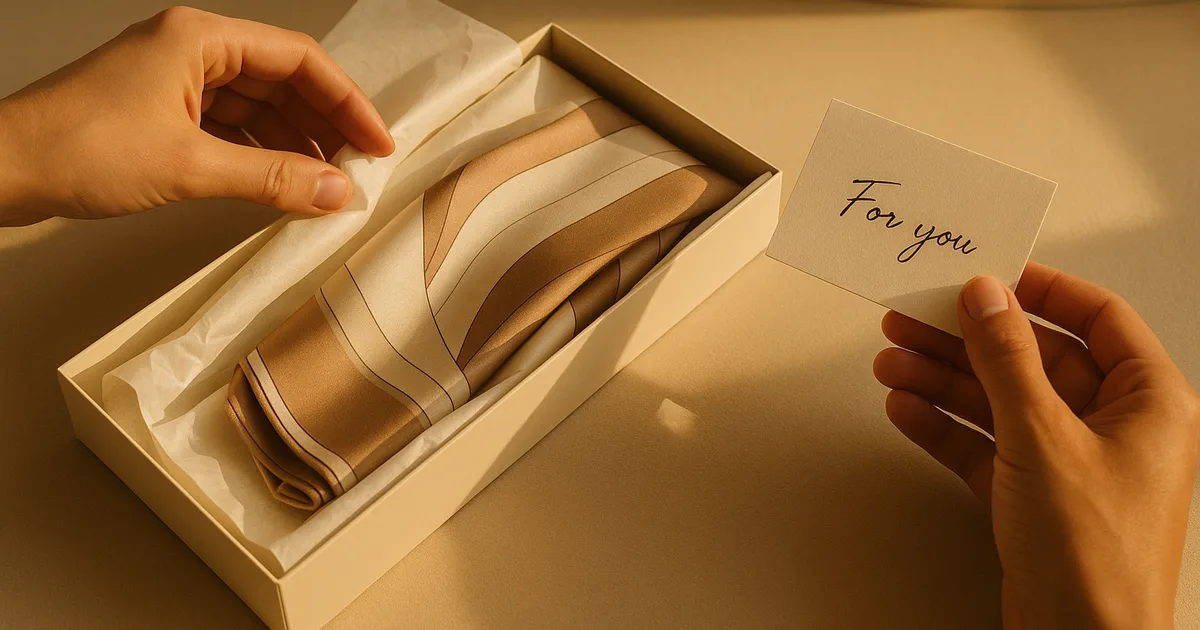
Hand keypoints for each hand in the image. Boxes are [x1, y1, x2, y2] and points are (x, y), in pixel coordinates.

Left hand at [0, 7, 393, 225]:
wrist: (0, 169)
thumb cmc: (76, 149)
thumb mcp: (188, 166)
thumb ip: (271, 178)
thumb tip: (338, 193)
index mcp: (200, 39)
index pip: (298, 60)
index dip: (346, 101)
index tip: (377, 142)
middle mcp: (191, 51)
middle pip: (282, 81)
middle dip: (324, 126)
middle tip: (359, 168)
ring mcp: (175, 82)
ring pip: (258, 107)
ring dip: (295, 144)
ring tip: (327, 184)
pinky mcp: (162, 113)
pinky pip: (231, 128)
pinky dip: (260, 154)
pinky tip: (282, 183)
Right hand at [873, 263, 1198, 628]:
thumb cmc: (1096, 558)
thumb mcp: (1043, 437)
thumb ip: (1007, 360)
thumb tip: (987, 298)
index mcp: (1149, 402)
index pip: (1098, 319)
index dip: (1043, 290)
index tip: (992, 275)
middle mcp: (1115, 427)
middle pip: (1034, 360)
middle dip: (969, 340)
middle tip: (918, 317)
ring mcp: (1071, 462)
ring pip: (1000, 401)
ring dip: (944, 380)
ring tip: (895, 361)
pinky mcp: (1032, 495)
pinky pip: (984, 444)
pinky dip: (945, 426)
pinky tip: (908, 408)